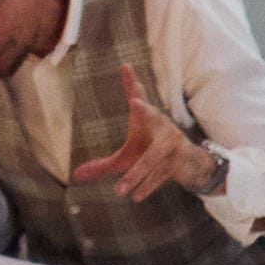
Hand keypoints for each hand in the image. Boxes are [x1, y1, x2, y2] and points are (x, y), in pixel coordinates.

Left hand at [73, 69, 215, 206]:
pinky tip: (135, 196)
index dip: (131, 84)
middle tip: (135, 103)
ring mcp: (171, 143)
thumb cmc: (150, 155)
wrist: (188, 165)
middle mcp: (160, 125)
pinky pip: (159, 175)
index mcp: (146, 118)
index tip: (125, 68)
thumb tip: (76, 175)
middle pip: (151, 116)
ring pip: (151, 159)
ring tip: (119, 190)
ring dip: (136, 175)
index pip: (137, 97)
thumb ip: (102, 165)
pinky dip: (146, 186)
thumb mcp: (126, 159)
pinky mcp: (177, 162)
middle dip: (145, 110)